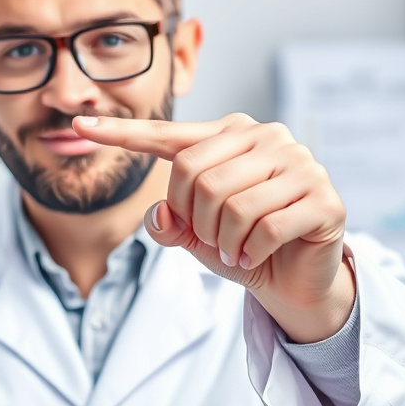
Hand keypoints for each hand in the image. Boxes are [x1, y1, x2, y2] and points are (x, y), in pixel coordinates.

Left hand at [72, 112, 352, 342]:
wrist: (295, 282)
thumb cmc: (242, 245)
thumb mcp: (194, 236)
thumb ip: (169, 222)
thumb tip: (159, 214)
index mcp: (232, 135)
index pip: (170, 136)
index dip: (123, 134)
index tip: (80, 124)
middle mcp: (269, 137)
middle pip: (196, 177)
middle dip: (194, 221)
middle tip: (213, 240)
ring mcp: (301, 164)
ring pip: (230, 203)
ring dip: (223, 240)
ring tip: (235, 249)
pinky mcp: (324, 198)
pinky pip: (266, 226)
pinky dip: (251, 251)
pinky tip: (256, 255)